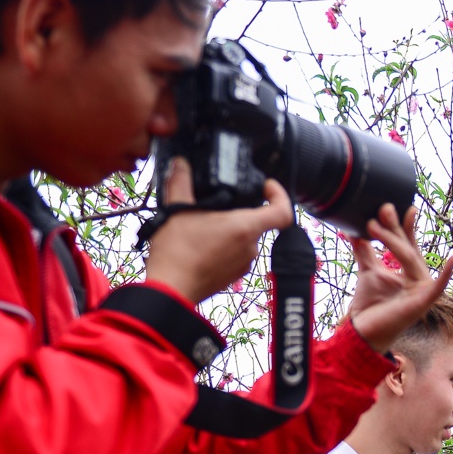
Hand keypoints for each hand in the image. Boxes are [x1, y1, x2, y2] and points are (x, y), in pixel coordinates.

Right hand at [144, 158, 294, 304]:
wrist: (170, 290)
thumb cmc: (177, 253)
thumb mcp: (176, 210)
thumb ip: (180, 181)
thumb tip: (180, 163)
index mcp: (244, 228)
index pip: (282, 211)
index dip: (279, 195)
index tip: (266, 187)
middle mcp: (250, 247)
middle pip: (258, 222)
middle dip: (239, 211)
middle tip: (216, 205)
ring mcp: (243, 264)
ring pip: (244, 239)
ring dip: (229, 229)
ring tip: (203, 224)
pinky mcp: (233, 276)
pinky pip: (235, 254)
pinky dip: (224, 246)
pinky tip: (202, 243)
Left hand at [346, 203, 452, 351]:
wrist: (363, 331)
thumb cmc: (370, 304)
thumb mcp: (367, 270)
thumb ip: (364, 251)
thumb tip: (354, 229)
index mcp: (407, 270)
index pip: (408, 243)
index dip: (405, 225)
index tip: (398, 206)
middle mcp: (418, 278)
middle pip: (408, 248)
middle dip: (396, 228)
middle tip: (384, 208)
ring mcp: (422, 290)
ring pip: (411, 259)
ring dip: (394, 241)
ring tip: (374, 225)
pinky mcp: (423, 303)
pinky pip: (439, 286)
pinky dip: (448, 272)